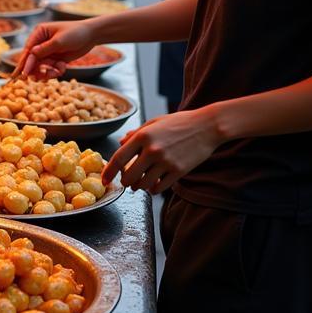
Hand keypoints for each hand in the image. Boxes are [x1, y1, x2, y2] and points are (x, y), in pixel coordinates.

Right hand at [17, 19, 99, 78]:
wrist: (91, 35)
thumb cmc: (75, 33)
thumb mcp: (60, 41)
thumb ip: (45, 49)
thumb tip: (31, 54)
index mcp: (39, 33)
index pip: (29, 50)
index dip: (25, 62)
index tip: (24, 73)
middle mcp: (41, 43)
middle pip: (32, 60)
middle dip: (36, 70)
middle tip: (38, 79)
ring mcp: (47, 52)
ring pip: (41, 67)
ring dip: (47, 72)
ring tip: (56, 73)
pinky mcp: (55, 59)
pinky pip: (50, 69)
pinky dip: (55, 71)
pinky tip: (63, 68)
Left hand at [102, 107, 222, 193]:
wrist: (207, 126)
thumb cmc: (178, 123)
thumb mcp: (153, 122)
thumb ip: (135, 134)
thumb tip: (120, 144)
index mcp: (143, 136)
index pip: (118, 158)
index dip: (109, 172)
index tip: (104, 180)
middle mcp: (152, 150)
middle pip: (129, 176)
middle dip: (125, 181)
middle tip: (126, 180)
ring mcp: (166, 162)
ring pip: (143, 184)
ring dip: (138, 187)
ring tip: (140, 183)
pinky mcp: (179, 171)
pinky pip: (160, 188)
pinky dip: (153, 189)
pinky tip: (153, 185)